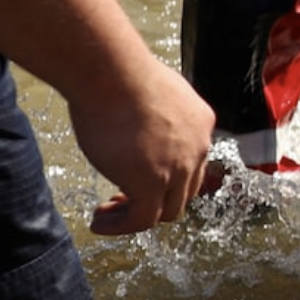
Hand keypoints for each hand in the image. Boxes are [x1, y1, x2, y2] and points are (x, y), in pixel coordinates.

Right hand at [71, 56, 219, 234]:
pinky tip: (99, 223)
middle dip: (153, 198)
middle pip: (184, 189)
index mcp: (199, 122)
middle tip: (118, 199)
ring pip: (167, 210)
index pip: (191, 162)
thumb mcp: (147, 91)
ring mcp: (179, 167)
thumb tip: (130, 117)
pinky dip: (121, 226)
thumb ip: (149, 111)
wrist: (112, 72)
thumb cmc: (118, 73)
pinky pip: (142, 219)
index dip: (165, 176)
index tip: (132, 174)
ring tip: (105, 216)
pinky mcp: (153, 182)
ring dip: (135, 216)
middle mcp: (198, 146)